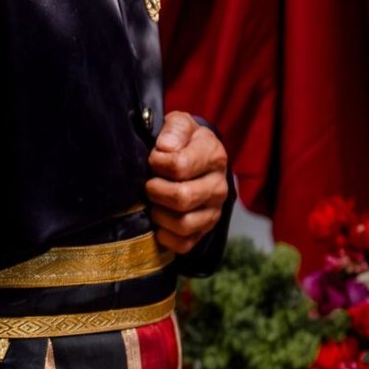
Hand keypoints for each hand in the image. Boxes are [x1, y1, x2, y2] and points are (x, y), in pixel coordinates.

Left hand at [146, 110, 228, 255]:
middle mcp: (219, 186)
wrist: (195, 159)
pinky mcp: (205, 231)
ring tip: (154, 202)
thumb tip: (165, 147)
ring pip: (183, 224)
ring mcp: (214, 211)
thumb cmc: (182, 141)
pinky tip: (159, 221)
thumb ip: (174, 129)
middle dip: (155, 190)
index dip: (157, 163)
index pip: (179, 166)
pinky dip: (166, 236)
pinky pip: (184, 244)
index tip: (153, 159)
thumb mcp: (180, 124)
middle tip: (149, 184)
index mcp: (214, 156)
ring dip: (159, 214)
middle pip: (182, 198)